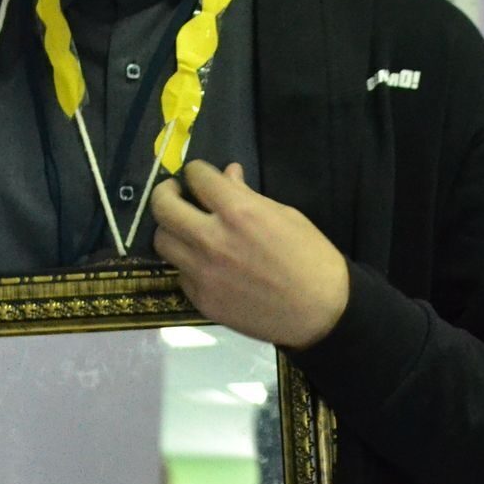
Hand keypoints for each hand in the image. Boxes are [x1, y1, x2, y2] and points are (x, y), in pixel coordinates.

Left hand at [150, 160, 349, 348]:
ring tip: (185, 229)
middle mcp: (212, 240)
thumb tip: (228, 174)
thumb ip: (248, 195)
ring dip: (171, 229)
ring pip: (162, 241)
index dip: (196, 171)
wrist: (321, 311)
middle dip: (165, 192)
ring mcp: (203, 273)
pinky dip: (187, 263)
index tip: (198, 175)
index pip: (197, 177)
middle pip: (163, 207)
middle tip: (174, 194)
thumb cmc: (311, 258)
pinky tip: (204, 263)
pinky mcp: (202, 300)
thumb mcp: (285, 215)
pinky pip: (180, 273)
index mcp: (239, 212)